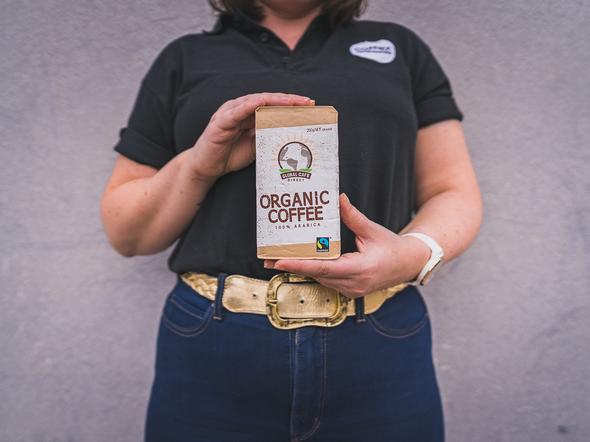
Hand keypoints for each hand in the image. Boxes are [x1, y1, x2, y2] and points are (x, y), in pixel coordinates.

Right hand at [188, 92, 314, 179]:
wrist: (206, 168)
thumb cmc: (229, 155)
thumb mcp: (256, 145)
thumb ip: (269, 136)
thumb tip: (291, 132)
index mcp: (248, 113)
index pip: (272, 104)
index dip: (291, 104)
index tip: (310, 105)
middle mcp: (239, 109)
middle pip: (267, 99)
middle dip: (289, 100)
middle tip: (308, 102)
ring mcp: (229, 113)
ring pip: (255, 101)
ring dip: (275, 100)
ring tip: (293, 102)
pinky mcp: (220, 121)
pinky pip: (237, 111)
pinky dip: (251, 106)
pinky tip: (263, 104)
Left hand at [263, 193, 430, 297]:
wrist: (409, 265)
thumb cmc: (393, 247)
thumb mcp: (373, 230)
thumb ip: (353, 216)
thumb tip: (338, 199)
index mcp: (360, 269)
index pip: (323, 268)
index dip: (299, 265)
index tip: (279, 261)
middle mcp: (353, 283)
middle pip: (316, 275)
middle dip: (292, 267)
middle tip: (268, 258)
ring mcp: (351, 290)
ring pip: (320, 280)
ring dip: (301, 269)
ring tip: (278, 259)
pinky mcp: (350, 290)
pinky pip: (326, 281)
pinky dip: (314, 272)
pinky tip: (300, 263)